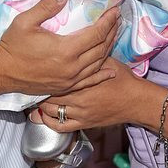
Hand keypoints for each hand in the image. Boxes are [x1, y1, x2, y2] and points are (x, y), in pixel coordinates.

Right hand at [0, 0, 118, 96]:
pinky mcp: (65, 86)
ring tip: (114, 35)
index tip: (114, 11)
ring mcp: (70, 79)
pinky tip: (110, 71)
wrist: (1, 72)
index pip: (95, 34)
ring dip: (108, 49)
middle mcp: (72, 67)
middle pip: (101, 48)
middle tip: (117, 19)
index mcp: (65, 50)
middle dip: (111, 32)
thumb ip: (46, 7)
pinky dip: (101, 75)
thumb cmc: (12, 45)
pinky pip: (89, 81)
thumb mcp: (25, 21)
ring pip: (97, 64)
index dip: (107, 22)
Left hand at [36, 59, 159, 131]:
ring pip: (51, 111)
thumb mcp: (106, 61)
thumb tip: (78, 41)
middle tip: (31, 83)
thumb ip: (90, 55)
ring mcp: (80, 113)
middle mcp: (79, 98)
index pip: (56, 77)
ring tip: (35, 97)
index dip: (44, 75)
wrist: (136, 100)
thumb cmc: (123, 79)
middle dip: (39, 89)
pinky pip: (60, 126)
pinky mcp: (83, 123)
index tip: (37, 69)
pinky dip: (49, 121)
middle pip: (50, 94)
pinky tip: (43, 116)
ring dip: (41, 105)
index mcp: (83, 80)